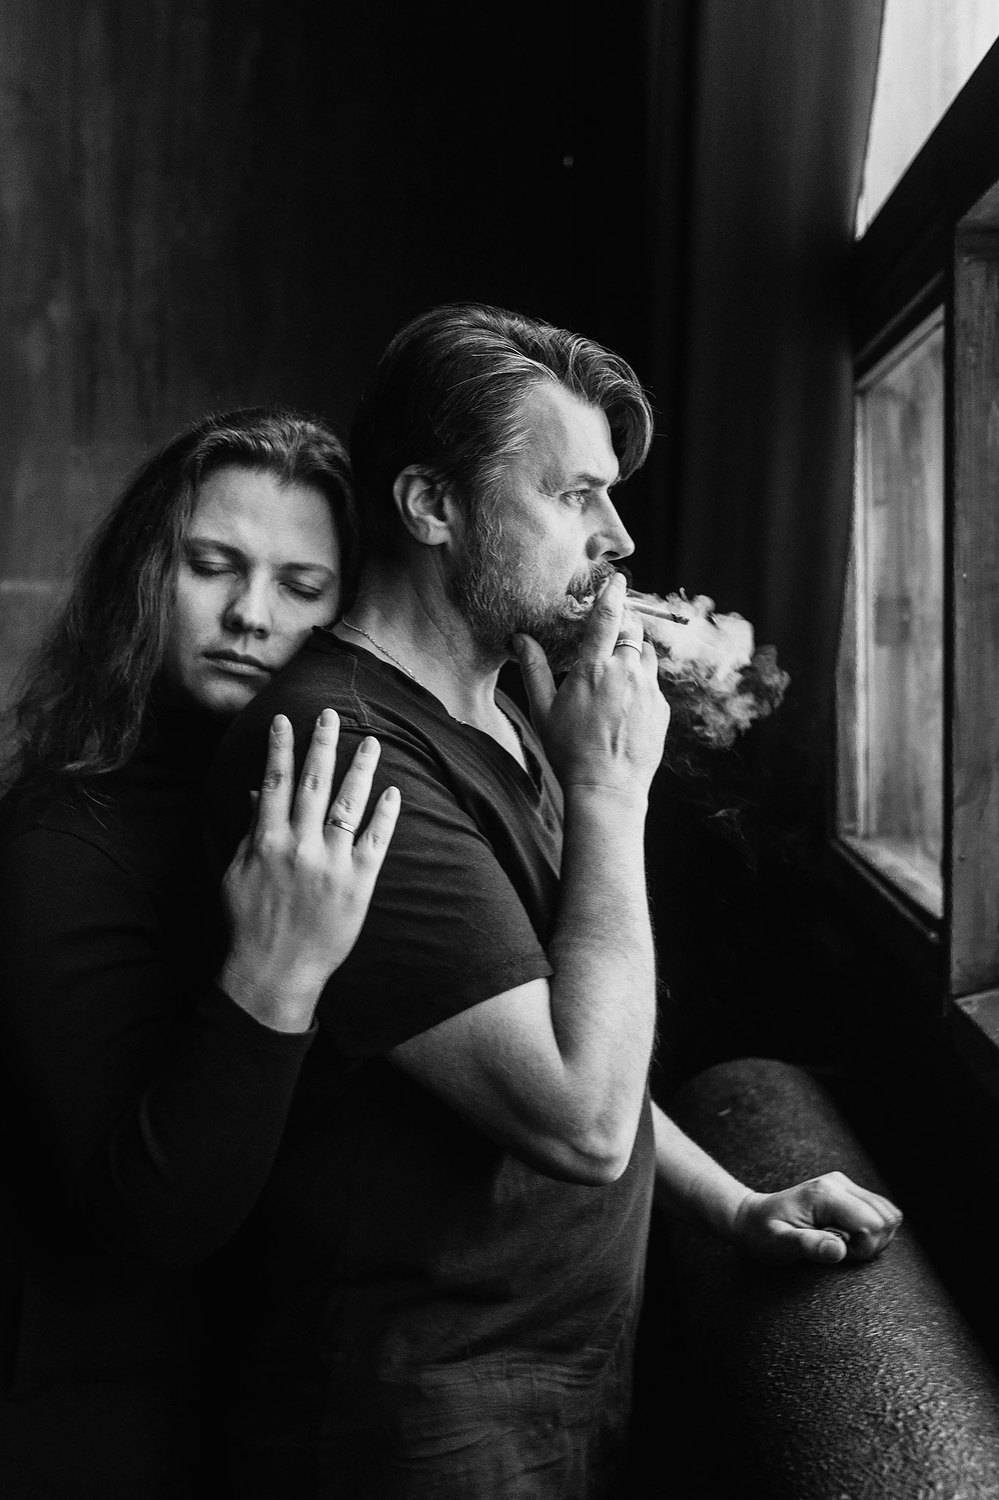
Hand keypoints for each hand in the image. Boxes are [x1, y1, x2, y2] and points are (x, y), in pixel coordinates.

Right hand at [219, 709, 399, 1031]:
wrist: (274, 971)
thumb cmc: (249, 924)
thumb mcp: (237, 873)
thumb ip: (250, 831)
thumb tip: (257, 794)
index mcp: (267, 840)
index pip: (275, 782)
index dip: (281, 747)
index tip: (287, 719)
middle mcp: (300, 846)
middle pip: (313, 783)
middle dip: (322, 744)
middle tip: (331, 714)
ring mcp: (331, 864)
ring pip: (348, 805)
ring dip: (360, 770)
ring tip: (371, 742)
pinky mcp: (358, 884)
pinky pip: (375, 842)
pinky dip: (384, 815)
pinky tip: (392, 792)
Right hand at [513, 572, 668, 798]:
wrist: (608, 788)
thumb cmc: (569, 750)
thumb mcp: (543, 709)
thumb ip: (533, 668)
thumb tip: (519, 638)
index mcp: (594, 668)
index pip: (607, 617)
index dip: (612, 593)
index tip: (617, 579)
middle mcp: (626, 672)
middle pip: (632, 630)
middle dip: (623, 624)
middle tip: (611, 630)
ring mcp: (649, 690)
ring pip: (647, 654)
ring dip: (634, 652)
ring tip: (617, 669)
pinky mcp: (662, 708)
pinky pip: (654, 683)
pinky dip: (642, 683)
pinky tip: (625, 704)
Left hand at [731, 1170, 902, 1265]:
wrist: (753, 1218)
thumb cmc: (764, 1233)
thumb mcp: (779, 1244)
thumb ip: (808, 1246)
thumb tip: (838, 1251)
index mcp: (825, 1194)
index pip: (872, 1223)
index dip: (863, 1248)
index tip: (839, 1253)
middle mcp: (839, 1183)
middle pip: (886, 1217)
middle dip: (871, 1243)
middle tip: (840, 1250)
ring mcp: (845, 1185)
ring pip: (888, 1214)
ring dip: (873, 1237)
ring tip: (842, 1243)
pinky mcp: (849, 1192)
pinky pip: (880, 1213)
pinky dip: (872, 1231)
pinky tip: (846, 1237)